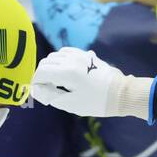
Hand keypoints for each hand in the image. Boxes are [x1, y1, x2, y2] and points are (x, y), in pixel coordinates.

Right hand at [30, 47, 152, 118]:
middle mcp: (71, 59)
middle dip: (42, 74)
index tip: (38, 91)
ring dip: (51, 67)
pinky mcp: (86, 54)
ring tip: (57, 81)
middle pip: (46, 62)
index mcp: (67, 72)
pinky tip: (66, 71)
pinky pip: (66, 52)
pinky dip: (61, 60)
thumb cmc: (97, 102)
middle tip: (47, 88)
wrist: (121, 94)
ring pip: (55, 56)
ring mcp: (79, 54)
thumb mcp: (71, 104)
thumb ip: (51, 96)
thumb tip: (36, 90)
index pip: (41, 72)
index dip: (36, 82)